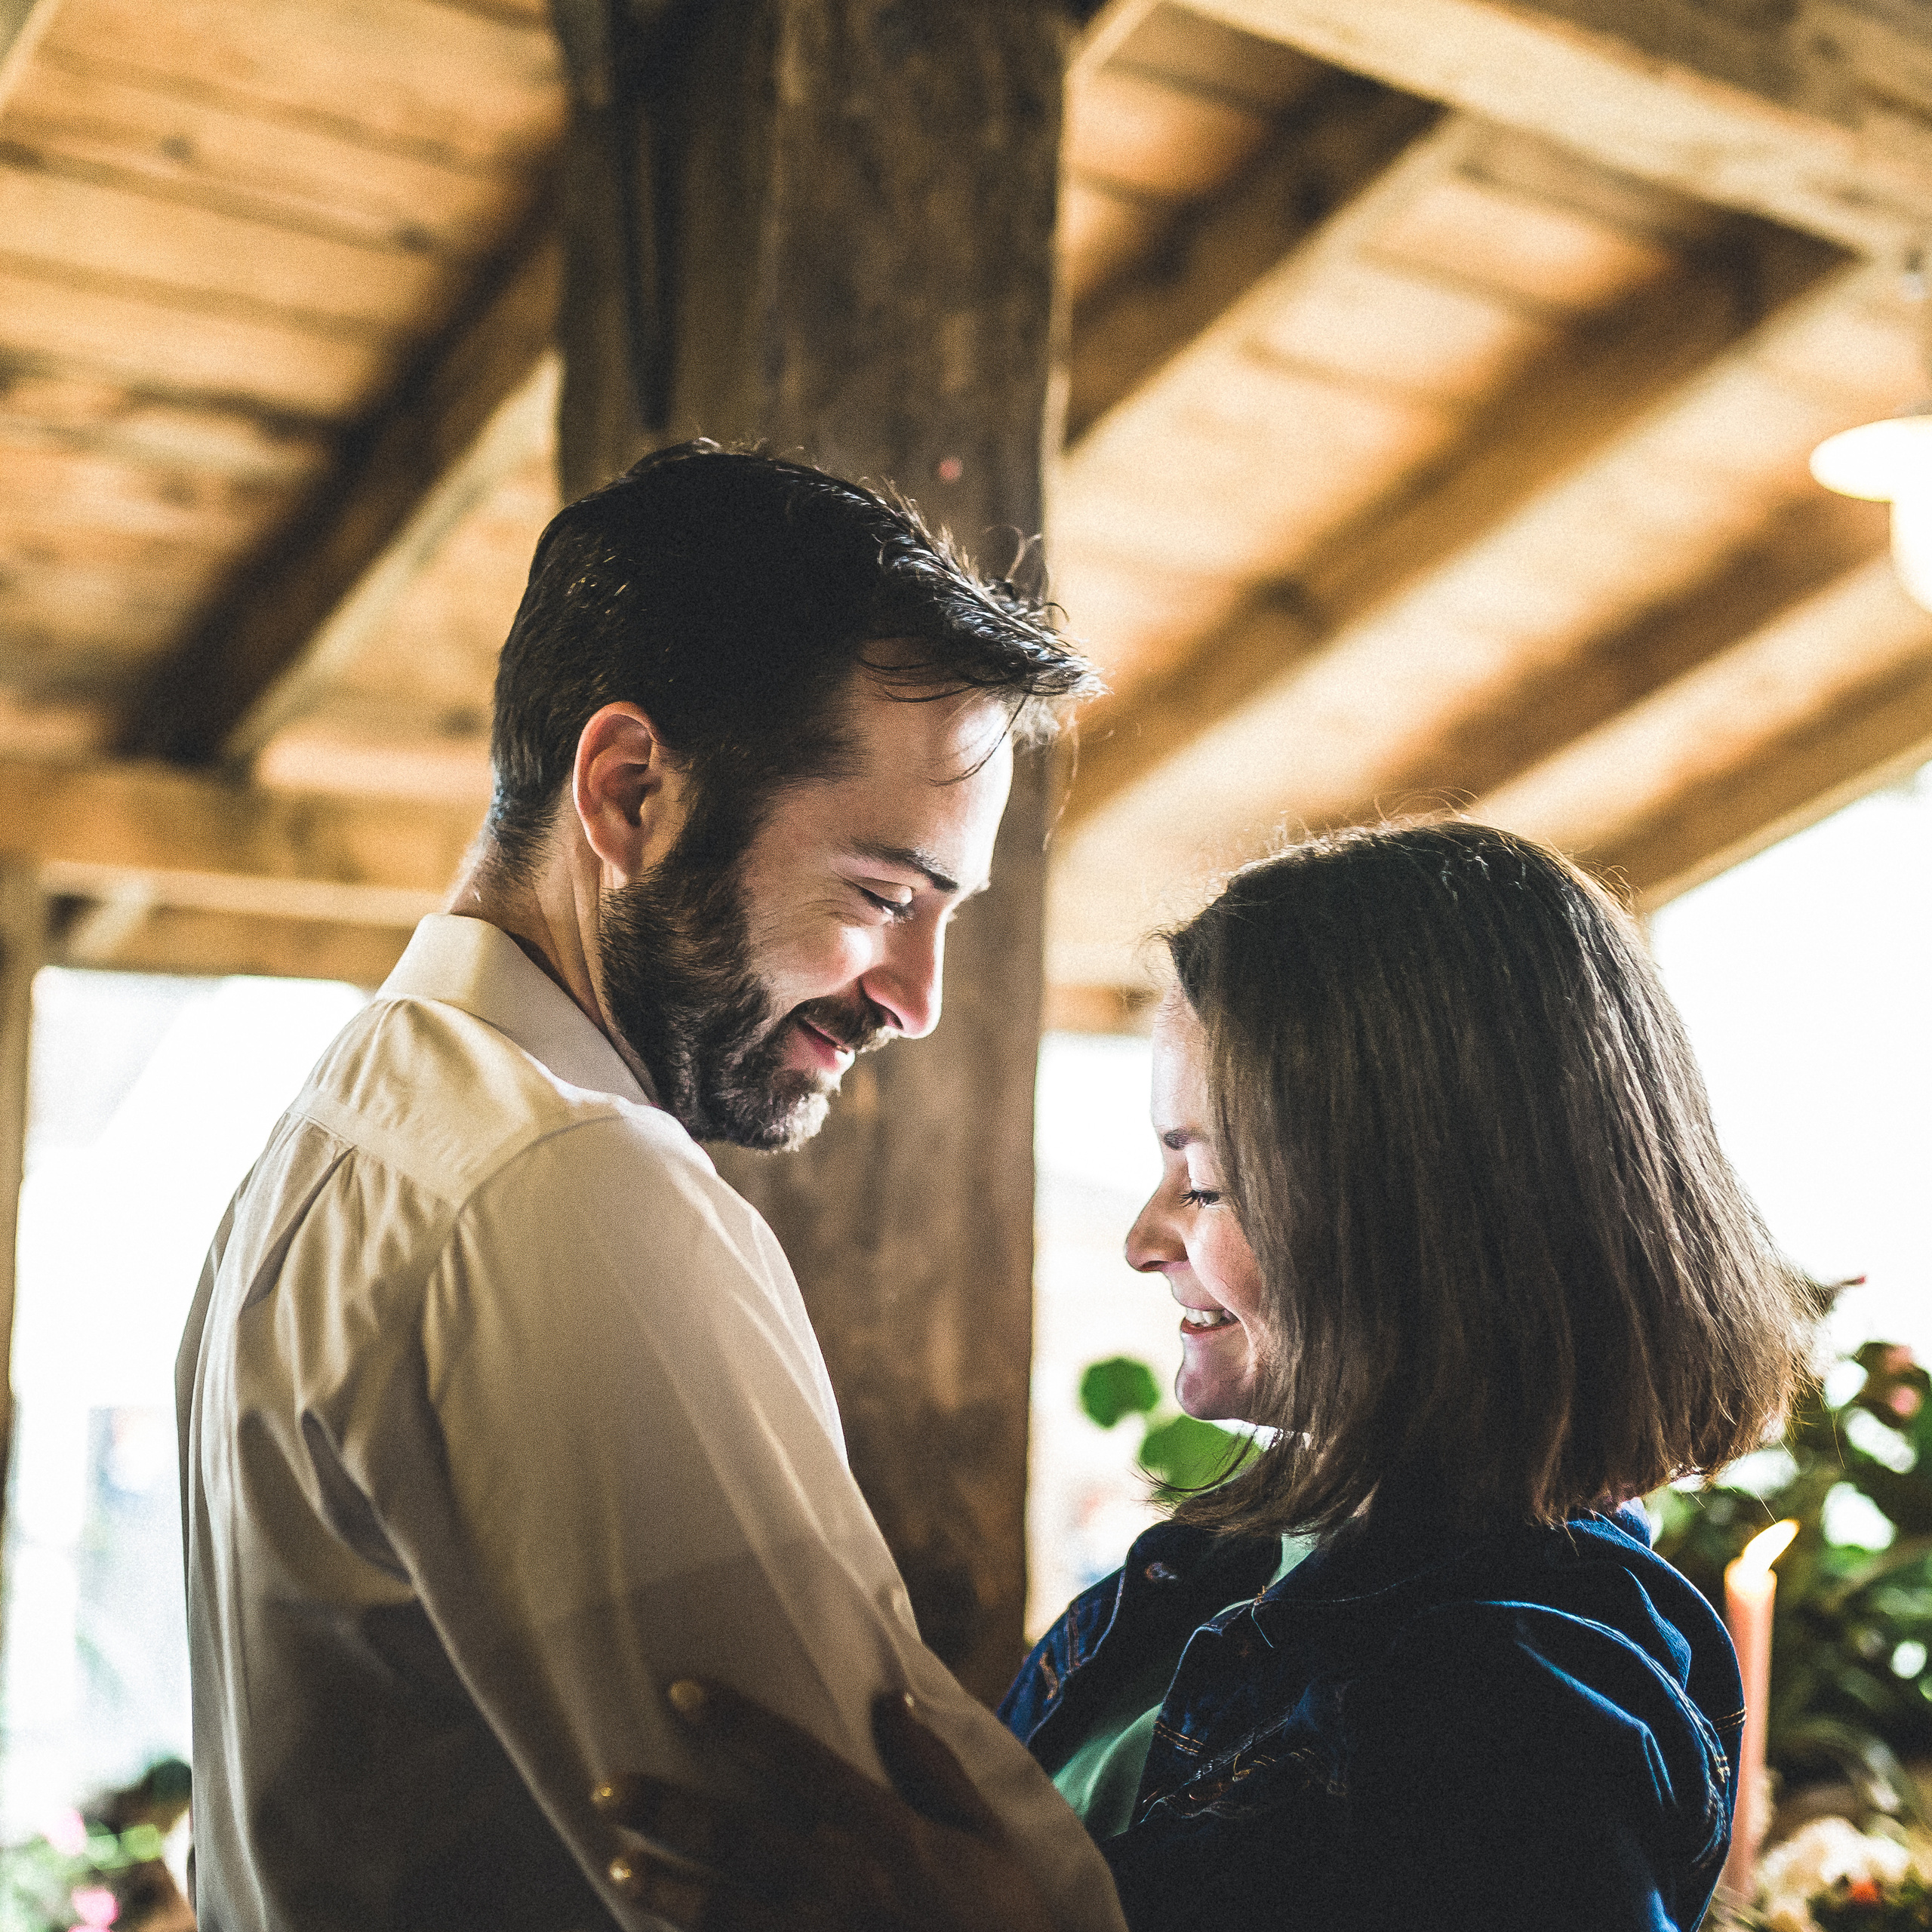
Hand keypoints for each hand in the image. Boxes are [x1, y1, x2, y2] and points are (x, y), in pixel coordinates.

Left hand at [592, 1678, 1061, 1931]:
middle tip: (608, 1789)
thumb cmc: (1003, 1919)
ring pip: (722, 1912)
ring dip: (664, 1889)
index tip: (681, 1693)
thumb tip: (887, 1699)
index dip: (737, 1723)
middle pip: (736, 1838)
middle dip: (668, 1812)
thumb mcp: (983, 1835)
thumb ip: (931, 1768)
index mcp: (884, 1834)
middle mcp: (841, 1885)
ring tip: (616, 1863)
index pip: (796, 1762)